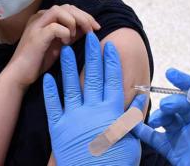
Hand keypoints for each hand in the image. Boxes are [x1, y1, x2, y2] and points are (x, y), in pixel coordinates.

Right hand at [8, 4, 99, 87]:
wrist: (20, 75)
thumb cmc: (40, 61)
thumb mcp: (60, 44)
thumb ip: (72, 34)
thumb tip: (89, 27)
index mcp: (45, 18)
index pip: (69, 8)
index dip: (85, 15)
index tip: (96, 27)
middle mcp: (39, 17)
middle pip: (67, 7)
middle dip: (84, 16)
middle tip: (93, 29)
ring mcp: (36, 25)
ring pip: (60, 10)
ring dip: (74, 21)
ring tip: (77, 35)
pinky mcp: (36, 36)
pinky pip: (55, 27)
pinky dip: (65, 33)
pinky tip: (65, 43)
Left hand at [43, 32, 141, 165]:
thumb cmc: (117, 162)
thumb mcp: (132, 140)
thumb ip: (134, 116)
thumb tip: (141, 97)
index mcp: (111, 111)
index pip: (112, 80)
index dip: (111, 62)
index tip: (109, 46)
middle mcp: (93, 110)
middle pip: (93, 77)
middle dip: (92, 55)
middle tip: (89, 37)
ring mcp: (74, 118)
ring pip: (72, 86)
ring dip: (69, 67)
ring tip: (66, 50)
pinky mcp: (59, 129)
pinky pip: (53, 106)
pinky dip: (50, 91)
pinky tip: (48, 77)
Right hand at [130, 69, 189, 165]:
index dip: (184, 81)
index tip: (171, 73)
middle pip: (179, 104)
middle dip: (172, 101)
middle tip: (168, 107)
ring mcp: (184, 136)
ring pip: (167, 119)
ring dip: (159, 115)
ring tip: (157, 120)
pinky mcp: (174, 152)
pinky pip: (156, 139)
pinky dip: (143, 132)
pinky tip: (134, 125)